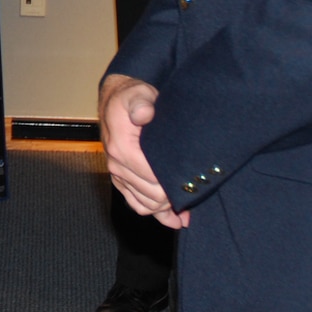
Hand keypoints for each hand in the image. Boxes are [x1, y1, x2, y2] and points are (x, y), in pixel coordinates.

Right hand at [98, 73, 190, 229]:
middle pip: (151, 196)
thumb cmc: (131, 98)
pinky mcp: (121, 180)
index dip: (172, 184)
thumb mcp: (138, 94)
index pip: (152, 180)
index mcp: (121, 149)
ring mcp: (118, 175)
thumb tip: (144, 113)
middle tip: (196, 194)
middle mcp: (117, 166)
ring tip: (188, 210)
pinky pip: (137, 205)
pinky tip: (174, 218)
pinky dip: (155, 214)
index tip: (192, 182)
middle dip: (173, 198)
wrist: (116, 101)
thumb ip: (141, 103)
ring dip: (166, 210)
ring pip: (144, 205)